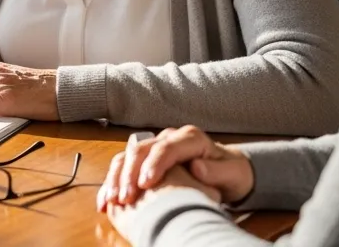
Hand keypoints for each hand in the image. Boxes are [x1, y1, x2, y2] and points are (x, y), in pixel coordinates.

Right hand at [97, 125, 254, 210]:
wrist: (227, 172)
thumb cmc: (231, 173)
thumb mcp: (232, 173)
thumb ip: (217, 171)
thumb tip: (197, 167)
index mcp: (189, 138)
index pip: (166, 148)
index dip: (153, 165)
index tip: (146, 184)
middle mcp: (168, 139)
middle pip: (140, 150)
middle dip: (129, 174)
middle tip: (125, 197)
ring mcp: (154, 148)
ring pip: (126, 156)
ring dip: (115, 178)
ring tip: (111, 200)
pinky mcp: (145, 161)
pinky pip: (123, 168)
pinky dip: (113, 184)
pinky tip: (106, 200)